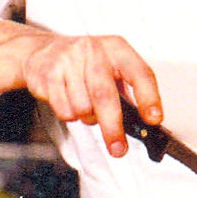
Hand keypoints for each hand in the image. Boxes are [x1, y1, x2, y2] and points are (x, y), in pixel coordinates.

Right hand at [18, 32, 160, 157]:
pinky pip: (64, 110)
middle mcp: (93, 51)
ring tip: (86, 106)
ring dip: (87, 118)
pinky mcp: (49, 74)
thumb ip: (127, 89)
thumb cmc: (85, 63)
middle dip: (113, 128)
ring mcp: (68, 61)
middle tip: (118, 149)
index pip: (139, 73)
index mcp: (116, 48)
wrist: (43, 50)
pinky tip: (69, 101)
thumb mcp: (110, 66)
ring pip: (83, 108)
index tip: (153, 119)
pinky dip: (70, 115)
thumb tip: (142, 122)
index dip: (149, 98)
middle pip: (105, 96)